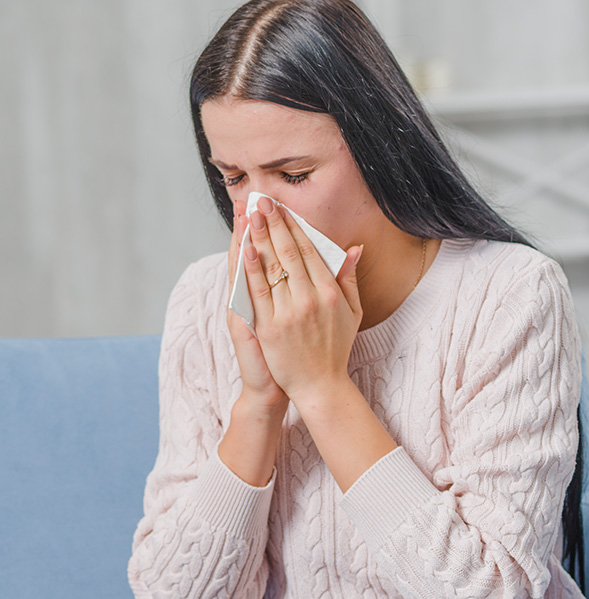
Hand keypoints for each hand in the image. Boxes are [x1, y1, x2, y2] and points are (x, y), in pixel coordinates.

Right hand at [227, 199, 287, 411]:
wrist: (273, 386)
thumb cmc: (287, 352)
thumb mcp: (290, 318)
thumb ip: (300, 289)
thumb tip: (321, 259)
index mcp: (265, 295)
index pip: (264, 254)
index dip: (265, 229)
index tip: (267, 203)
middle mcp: (250, 299)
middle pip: (251, 254)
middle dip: (254, 225)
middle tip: (253, 196)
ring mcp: (244, 310)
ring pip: (243, 267)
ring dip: (245, 238)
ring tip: (246, 211)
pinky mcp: (243, 324)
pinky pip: (244, 292)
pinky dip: (244, 270)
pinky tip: (245, 248)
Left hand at [243, 196, 363, 405]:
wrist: (320, 386)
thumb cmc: (335, 348)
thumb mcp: (352, 313)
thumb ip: (349, 279)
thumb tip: (354, 248)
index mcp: (330, 293)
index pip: (309, 251)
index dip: (294, 226)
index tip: (283, 208)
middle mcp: (310, 299)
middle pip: (289, 253)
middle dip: (274, 223)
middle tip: (262, 200)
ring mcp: (288, 313)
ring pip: (272, 267)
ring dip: (260, 238)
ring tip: (250, 214)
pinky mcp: (269, 328)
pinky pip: (258, 293)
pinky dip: (251, 269)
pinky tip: (245, 248)